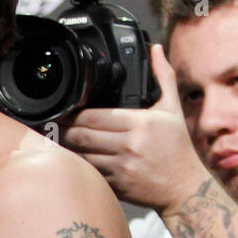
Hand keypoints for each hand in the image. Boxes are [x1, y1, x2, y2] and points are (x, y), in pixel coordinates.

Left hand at [63, 45, 205, 210]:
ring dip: (66, 147)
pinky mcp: (116, 185)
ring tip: (55, 138)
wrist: (184, 187)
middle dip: (63, 128)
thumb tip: (155, 49)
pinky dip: (77, 164)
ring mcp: (121, 167)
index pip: (94, 116)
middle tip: (52, 123)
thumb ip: (162, 77)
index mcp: (141, 123)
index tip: (64, 109)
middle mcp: (130, 144)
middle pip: (82, 135)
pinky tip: (69, 157)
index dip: (73, 113)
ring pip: (81, 154)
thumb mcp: (172, 109)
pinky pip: (89, 172)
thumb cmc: (177, 148)